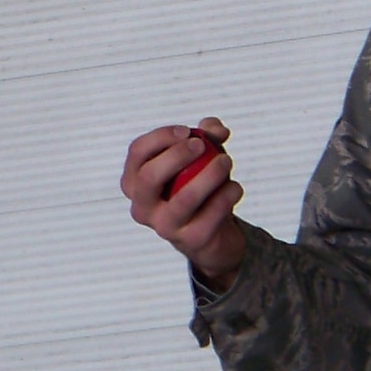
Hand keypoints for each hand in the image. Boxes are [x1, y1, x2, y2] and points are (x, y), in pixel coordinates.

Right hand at [121, 117, 245, 290]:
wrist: (210, 235)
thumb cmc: (196, 187)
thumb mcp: (199, 158)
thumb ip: (207, 136)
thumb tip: (216, 129)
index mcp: (135, 183)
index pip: (137, 153)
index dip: (160, 137)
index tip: (187, 131)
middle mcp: (142, 207)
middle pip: (149, 177)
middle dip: (176, 155)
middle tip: (202, 145)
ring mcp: (164, 227)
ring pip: (184, 199)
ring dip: (209, 175)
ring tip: (226, 162)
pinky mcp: (190, 240)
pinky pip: (210, 215)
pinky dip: (226, 196)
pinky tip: (235, 188)